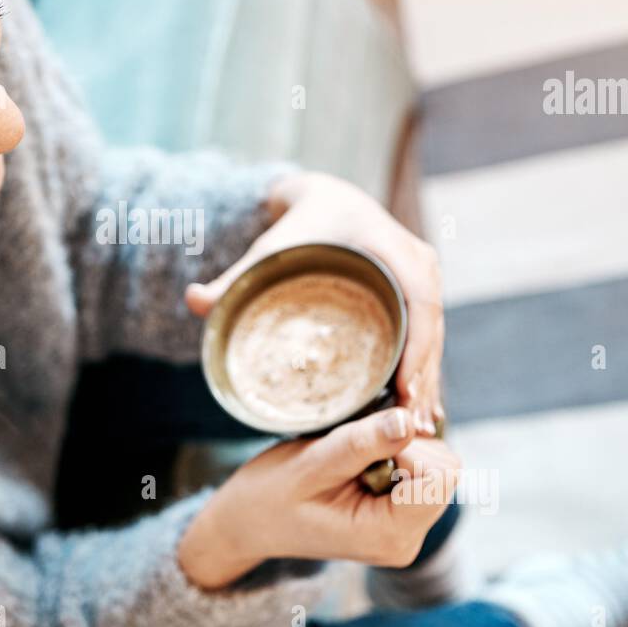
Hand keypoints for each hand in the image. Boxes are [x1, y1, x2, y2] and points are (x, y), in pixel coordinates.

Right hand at [177, 407, 460, 589]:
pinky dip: (393, 454)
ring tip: (348, 459)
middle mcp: (406, 540)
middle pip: (443, 470)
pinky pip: (419, 471)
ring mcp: (405, 530)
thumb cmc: (270, 495)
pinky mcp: (399, 516)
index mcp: (390, 535)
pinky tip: (356, 462)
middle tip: (349, 451)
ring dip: (396, 448)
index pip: (441, 476)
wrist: (248, 521)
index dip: (407, 447)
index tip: (361, 446)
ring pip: (435, 466)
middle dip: (403, 447)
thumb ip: (360, 445)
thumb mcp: (310, 464)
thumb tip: (408, 420)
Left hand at [186, 171, 445, 433]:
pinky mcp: (425, 292)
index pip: (418, 301)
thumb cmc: (299, 226)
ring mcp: (426, 277)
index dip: (417, 348)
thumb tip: (191, 300)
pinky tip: (420, 408)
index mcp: (389, 246)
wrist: (327, 199)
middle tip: (409, 425)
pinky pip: (432, 334)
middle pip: (432, 327)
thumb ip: (231, 278)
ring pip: (436, 336)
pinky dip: (427, 370)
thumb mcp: (269, 248)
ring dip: (430, 381)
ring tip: (417, 427)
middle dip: (424, 378)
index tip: (404, 390)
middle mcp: (418, 260)